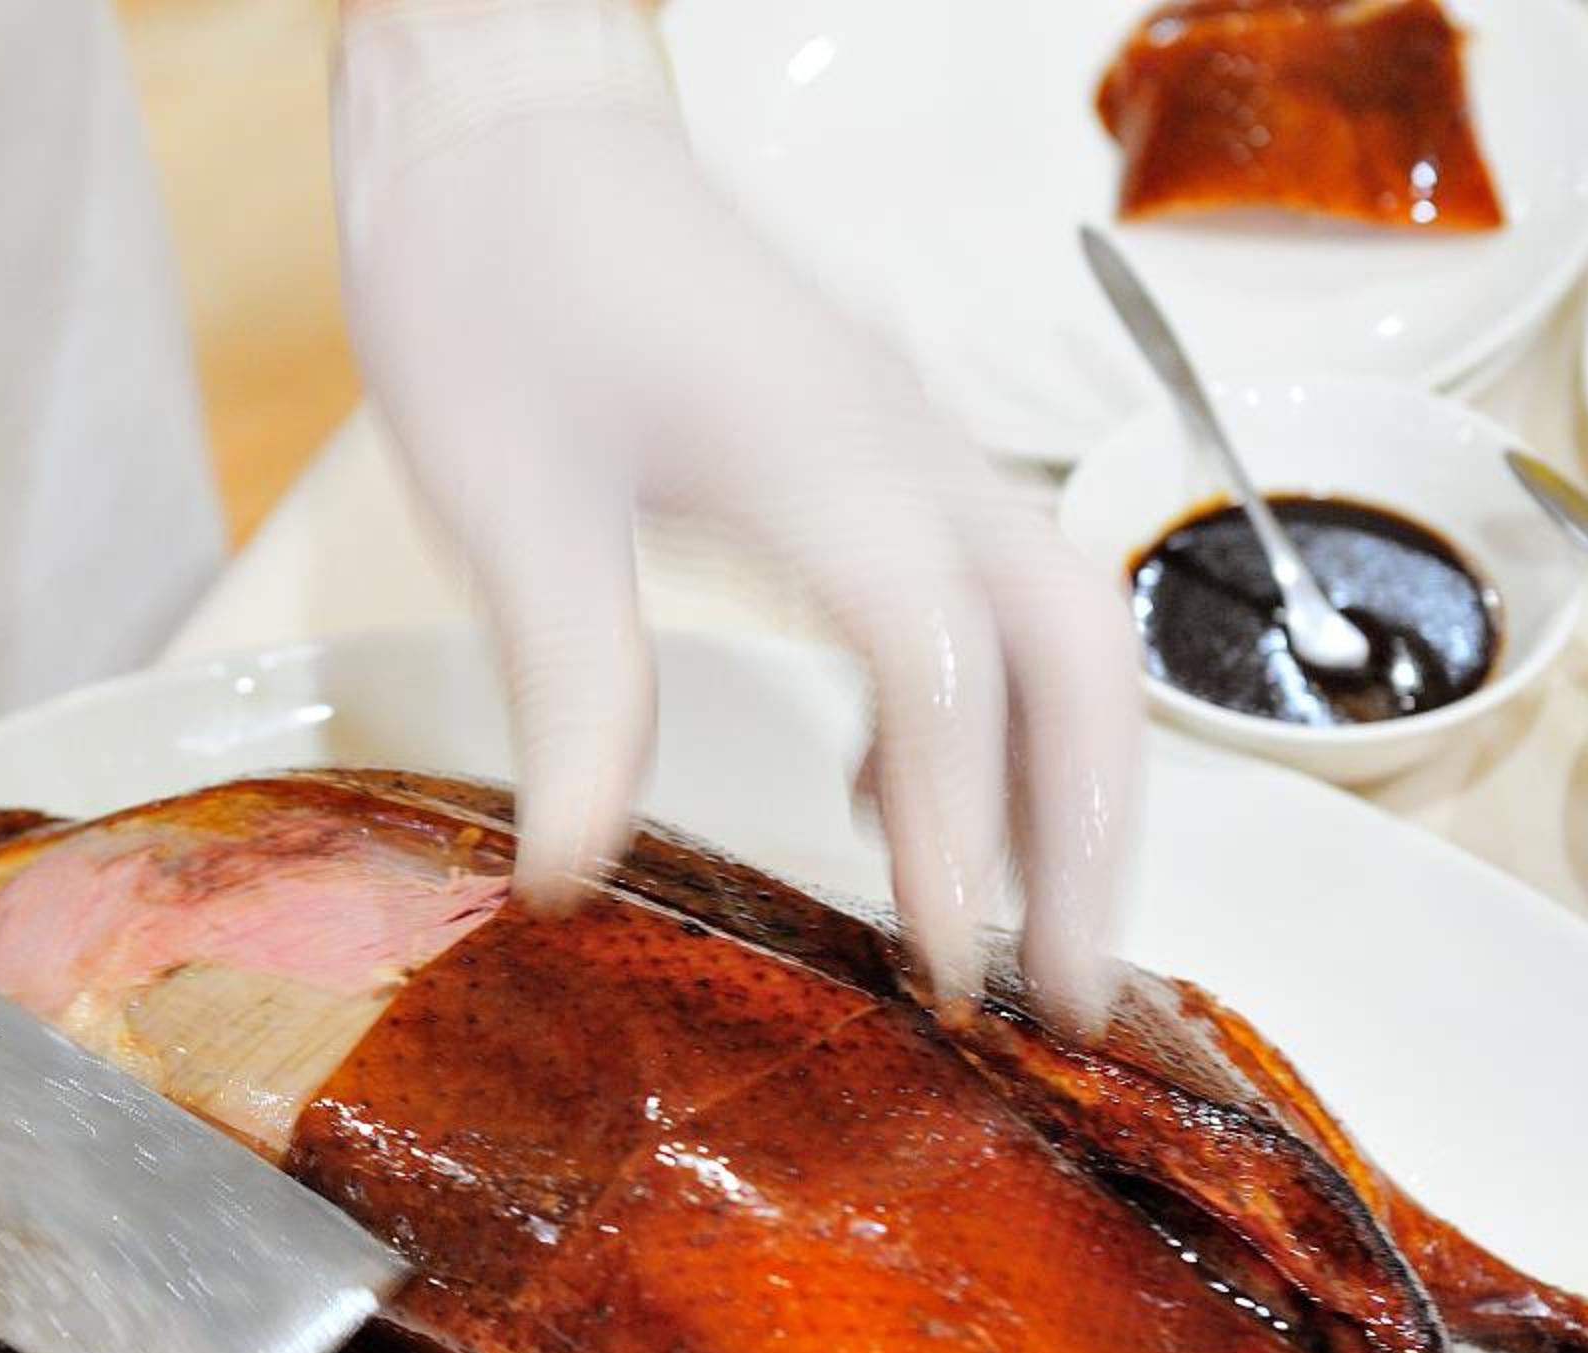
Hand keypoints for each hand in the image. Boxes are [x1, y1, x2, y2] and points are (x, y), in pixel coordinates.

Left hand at [333, 0, 1142, 1024]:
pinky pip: (987, 586)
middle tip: (1073, 997)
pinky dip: (985, 708)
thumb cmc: (493, 275)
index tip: (948, 967)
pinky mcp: (871, 439)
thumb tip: (575, 879)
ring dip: (1067, 777)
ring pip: (1059, 617)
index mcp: (820, 455)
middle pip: (1075, 649)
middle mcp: (902, 443)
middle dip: (1094, 829)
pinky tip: (892, 792)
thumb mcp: (509, 504)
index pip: (943, 672)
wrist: (496, 119)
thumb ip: (572, 693)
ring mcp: (904, 434)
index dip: (960, 832)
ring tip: (1025, 932)